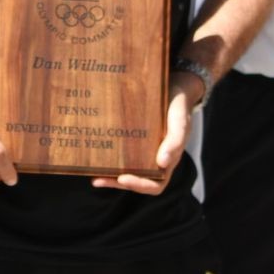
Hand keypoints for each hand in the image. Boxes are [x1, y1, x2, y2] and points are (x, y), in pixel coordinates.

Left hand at [92, 75, 198, 195]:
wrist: (175, 88)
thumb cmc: (178, 108)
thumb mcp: (180, 122)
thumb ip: (175, 141)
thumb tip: (162, 163)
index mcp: (168, 160)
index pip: (155, 184)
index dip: (140, 185)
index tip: (123, 178)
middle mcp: (154, 159)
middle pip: (136, 180)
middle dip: (116, 182)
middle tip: (98, 180)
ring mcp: (142, 151)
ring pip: (125, 170)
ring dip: (109, 176)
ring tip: (93, 175)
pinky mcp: (132, 140)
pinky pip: (120, 154)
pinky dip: (108, 159)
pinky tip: (94, 156)